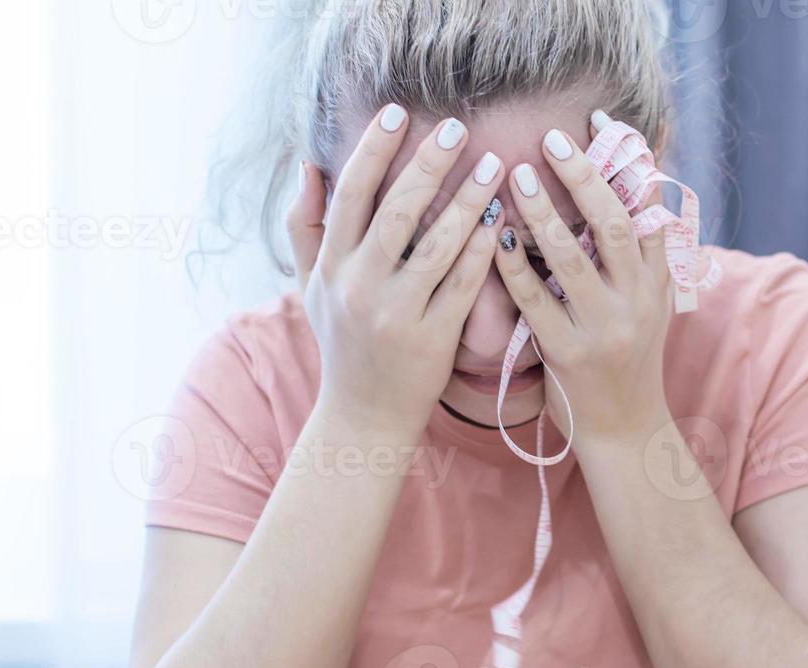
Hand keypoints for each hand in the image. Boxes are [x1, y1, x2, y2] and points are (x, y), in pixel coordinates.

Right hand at [286, 106, 505, 435]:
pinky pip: (464, 284)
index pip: (351, 194)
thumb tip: (310, 163)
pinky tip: (502, 219)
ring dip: (468, 200)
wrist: (363, 415)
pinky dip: (484, 249)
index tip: (398, 113)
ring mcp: (398, 314)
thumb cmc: (342, 342)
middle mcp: (360, 287)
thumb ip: (306, 224)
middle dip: (427, 165)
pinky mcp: (434, 338)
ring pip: (437, 246)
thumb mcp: (312, 285)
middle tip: (456, 127)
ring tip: (496, 164)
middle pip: (396, 212)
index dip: (373, 149)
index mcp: (332, 268)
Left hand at [493, 112, 673, 442]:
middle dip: (584, 176)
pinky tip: (496, 234)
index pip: (648, 208)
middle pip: (615, 224)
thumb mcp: (649, 305)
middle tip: (552, 139)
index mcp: (659, 283)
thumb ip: (638, 256)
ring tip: (518, 174)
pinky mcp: (567, 354)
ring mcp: (603, 328)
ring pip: (573, 258)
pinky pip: (535, 299)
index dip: (626, 161)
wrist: (624, 431)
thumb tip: (625, 186)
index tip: (598, 121)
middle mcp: (637, 301)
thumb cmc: (627, 359)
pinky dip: (514, 264)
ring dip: (543, 212)